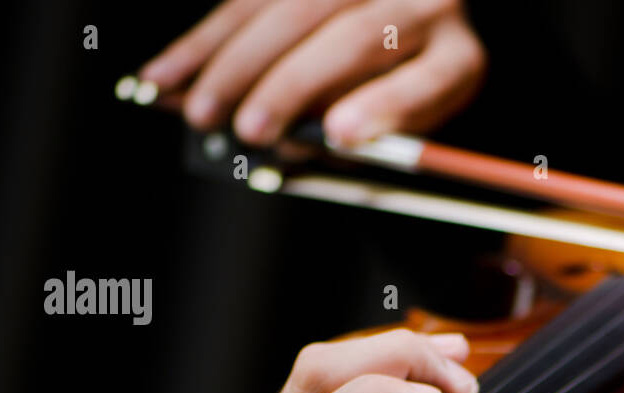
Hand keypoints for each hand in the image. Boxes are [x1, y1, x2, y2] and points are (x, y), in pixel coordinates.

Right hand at [139, 0, 486, 146]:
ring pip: (291, 8)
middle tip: (248, 130)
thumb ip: (364, 140)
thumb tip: (299, 147)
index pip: (431, 79)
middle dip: (289, 85)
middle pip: (352, 36)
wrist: (405, 29)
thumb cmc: (402, 95)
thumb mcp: (405, 130)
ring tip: (195, 108)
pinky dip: (204, 39)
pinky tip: (167, 72)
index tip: (342, 133)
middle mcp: (422, 4)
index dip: (385, 105)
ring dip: (232, 61)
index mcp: (456, 59)